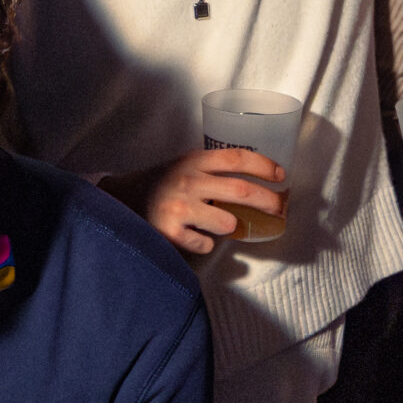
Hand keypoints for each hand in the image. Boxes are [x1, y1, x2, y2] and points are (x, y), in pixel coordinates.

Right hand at [105, 148, 284, 257]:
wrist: (121, 200)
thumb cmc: (160, 183)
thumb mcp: (183, 165)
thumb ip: (211, 168)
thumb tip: (257, 180)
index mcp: (193, 160)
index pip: (237, 158)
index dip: (264, 166)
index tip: (281, 175)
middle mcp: (187, 181)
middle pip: (242, 191)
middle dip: (268, 201)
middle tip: (278, 208)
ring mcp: (179, 207)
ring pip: (227, 223)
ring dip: (230, 226)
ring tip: (220, 223)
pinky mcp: (170, 232)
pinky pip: (206, 243)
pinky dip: (205, 242)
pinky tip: (195, 235)